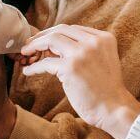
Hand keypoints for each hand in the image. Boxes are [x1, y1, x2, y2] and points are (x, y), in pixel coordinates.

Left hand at [20, 25, 139, 138]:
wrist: (114, 109)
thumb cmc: (107, 90)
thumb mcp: (103, 60)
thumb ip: (88, 50)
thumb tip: (58, 47)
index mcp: (104, 38)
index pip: (73, 29)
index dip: (56, 33)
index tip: (44, 40)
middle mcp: (94, 42)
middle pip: (61, 30)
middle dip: (42, 36)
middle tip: (30, 44)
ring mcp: (82, 53)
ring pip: (52, 40)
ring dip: (35, 45)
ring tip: (26, 53)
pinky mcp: (70, 67)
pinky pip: (45, 63)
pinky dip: (34, 67)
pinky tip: (28, 71)